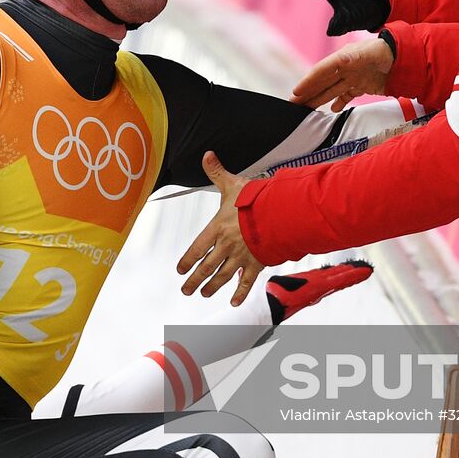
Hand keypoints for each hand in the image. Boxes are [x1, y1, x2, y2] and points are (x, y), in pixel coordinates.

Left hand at [177, 151, 263, 304]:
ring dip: (211, 287)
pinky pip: (246, 282)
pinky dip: (240, 293)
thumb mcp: (232, 184)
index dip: (186, 261)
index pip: (196, 248)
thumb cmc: (255, 200)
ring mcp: (241, 257)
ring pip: (222, 276)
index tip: (180, 270)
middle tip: (187, 290)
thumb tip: (207, 156)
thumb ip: (217, 172)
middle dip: (195, 280)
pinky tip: (234, 302)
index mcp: (217, 229)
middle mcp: (226, 246)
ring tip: (204, 294)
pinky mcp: (256, 263)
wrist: (278, 214)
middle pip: (206, 267)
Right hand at [292, 38, 394, 109]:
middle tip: (293, 104)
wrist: (407, 58)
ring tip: (305, 109)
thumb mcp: (370, 53)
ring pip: (331, 90)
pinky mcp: (362, 85)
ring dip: (318, 99)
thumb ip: (355, 57)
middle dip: (308, 92)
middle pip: (323, 82)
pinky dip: (338, 103)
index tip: (296, 92)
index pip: (322, 70)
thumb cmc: (387, 52)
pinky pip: (346, 95)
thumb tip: (340, 61)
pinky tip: (332, 110)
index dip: (308, 81)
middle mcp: (345, 68)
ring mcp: (353, 77)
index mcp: (343, 58)